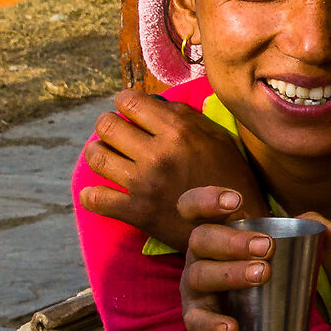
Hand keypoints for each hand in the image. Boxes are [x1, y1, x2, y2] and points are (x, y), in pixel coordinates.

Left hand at [78, 90, 261, 247]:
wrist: (238, 228)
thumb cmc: (231, 179)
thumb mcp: (219, 139)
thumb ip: (186, 117)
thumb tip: (153, 103)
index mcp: (179, 132)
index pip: (129, 102)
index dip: (125, 102)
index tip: (129, 111)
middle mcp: (158, 154)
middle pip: (107, 126)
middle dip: (108, 125)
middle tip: (117, 133)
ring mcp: (144, 184)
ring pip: (96, 156)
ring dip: (98, 152)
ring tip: (107, 156)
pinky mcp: (136, 212)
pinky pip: (95, 198)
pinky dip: (92, 194)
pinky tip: (102, 191)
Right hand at [178, 190, 330, 330]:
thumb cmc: (260, 277)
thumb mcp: (281, 251)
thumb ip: (309, 232)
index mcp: (216, 232)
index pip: (193, 207)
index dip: (205, 198)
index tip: (237, 201)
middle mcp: (199, 256)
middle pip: (201, 239)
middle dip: (233, 240)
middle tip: (267, 247)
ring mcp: (194, 289)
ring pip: (200, 275)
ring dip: (230, 274)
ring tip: (262, 275)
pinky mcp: (197, 321)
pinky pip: (197, 322)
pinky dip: (214, 325)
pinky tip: (232, 328)